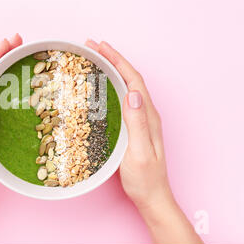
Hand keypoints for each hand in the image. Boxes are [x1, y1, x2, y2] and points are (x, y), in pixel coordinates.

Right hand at [85, 39, 202, 243]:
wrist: (151, 197)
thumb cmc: (145, 179)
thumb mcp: (140, 152)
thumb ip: (138, 123)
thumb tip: (131, 92)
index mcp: (148, 116)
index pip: (133, 80)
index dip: (118, 60)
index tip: (101, 47)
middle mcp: (146, 113)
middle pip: (129, 78)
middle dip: (112, 59)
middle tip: (92, 47)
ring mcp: (140, 120)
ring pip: (125, 87)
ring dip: (111, 70)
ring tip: (94, 60)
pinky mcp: (133, 127)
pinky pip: (121, 99)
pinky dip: (110, 86)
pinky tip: (99, 87)